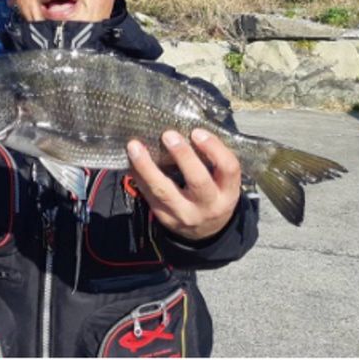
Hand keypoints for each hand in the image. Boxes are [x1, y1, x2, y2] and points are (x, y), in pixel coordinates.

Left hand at [127, 129, 241, 239]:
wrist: (205, 232)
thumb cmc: (212, 194)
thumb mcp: (221, 183)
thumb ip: (211, 161)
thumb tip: (185, 127)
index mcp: (228, 192)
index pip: (228, 169)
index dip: (215, 149)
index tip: (197, 132)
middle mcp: (209, 205)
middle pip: (198, 181)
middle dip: (183, 156)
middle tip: (168, 135)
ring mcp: (184, 213)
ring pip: (164, 190)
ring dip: (147, 166)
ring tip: (134, 146)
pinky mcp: (164, 217)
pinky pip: (148, 194)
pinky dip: (138, 175)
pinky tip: (130, 160)